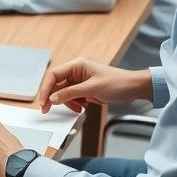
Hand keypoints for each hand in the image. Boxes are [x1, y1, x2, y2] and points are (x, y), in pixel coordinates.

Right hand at [35, 58, 153, 113]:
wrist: (134, 88)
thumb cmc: (117, 83)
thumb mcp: (92, 89)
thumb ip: (70, 93)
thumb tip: (52, 98)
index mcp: (76, 65)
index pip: (53, 75)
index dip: (45, 88)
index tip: (43, 101)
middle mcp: (75, 72)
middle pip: (55, 84)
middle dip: (52, 98)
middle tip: (46, 110)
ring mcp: (79, 81)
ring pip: (62, 92)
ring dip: (65, 102)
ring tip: (76, 109)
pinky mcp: (83, 89)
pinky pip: (70, 97)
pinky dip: (72, 104)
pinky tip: (80, 107)